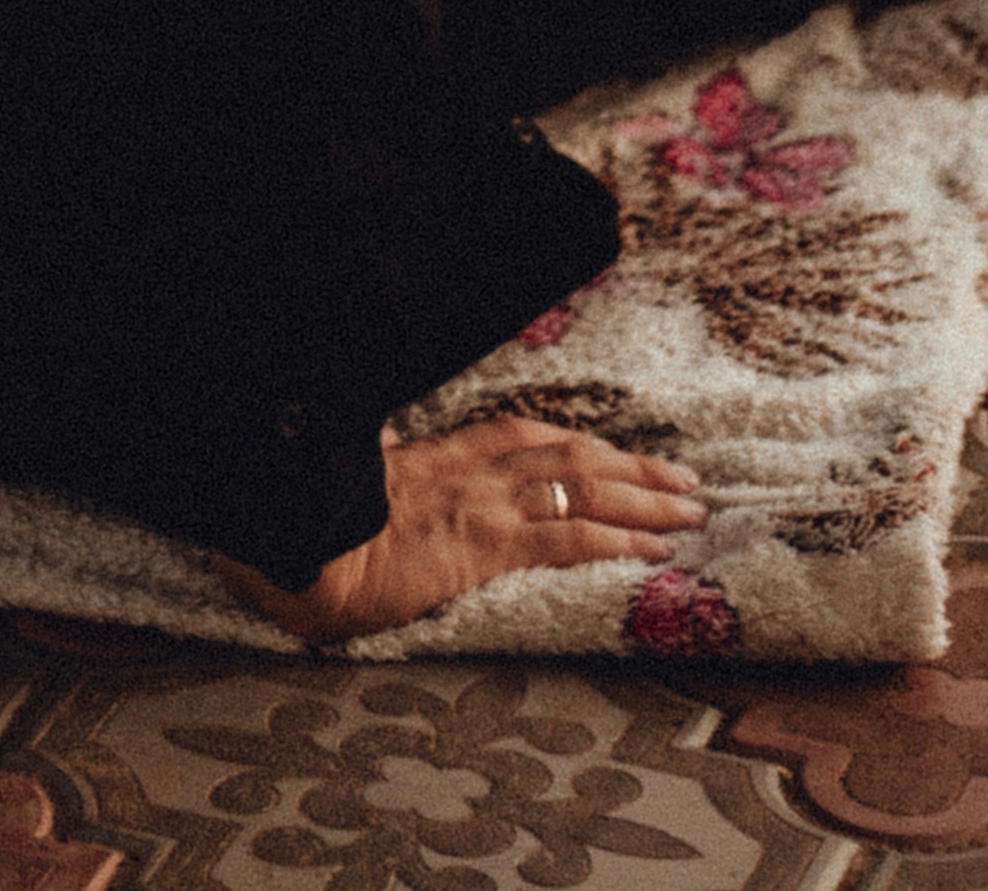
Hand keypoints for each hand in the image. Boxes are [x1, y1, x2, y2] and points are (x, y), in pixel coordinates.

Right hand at [212, 415, 705, 643]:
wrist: (297, 543)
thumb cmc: (313, 516)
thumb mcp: (350, 473)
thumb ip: (375, 455)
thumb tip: (378, 438)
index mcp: (440, 453)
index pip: (526, 437)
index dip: (582, 445)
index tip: (621, 452)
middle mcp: (472, 471)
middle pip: (571, 456)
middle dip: (634, 468)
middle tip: (686, 481)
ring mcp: (482, 506)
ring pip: (583, 490)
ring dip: (645, 499)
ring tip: (689, 510)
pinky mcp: (485, 548)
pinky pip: (568, 541)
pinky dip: (619, 541)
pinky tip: (655, 550)